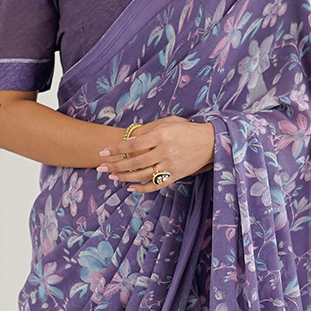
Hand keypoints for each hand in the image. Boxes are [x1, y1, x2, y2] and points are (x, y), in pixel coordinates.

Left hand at [97, 116, 214, 192]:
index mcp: (161, 136)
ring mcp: (170, 165)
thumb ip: (148, 130)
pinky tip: (130, 188)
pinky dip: (142, 188)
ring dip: (124, 177)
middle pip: (134, 161)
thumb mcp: (168, 122)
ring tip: (111, 176)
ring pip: (142, 175)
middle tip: (100, 167)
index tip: (103, 151)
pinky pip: (155, 185)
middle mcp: (165, 151)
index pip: (133, 143)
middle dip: (115, 165)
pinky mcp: (175, 175)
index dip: (117, 148)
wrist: (210, 142)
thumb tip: (128, 139)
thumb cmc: (186, 129)